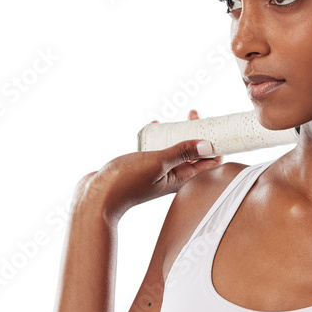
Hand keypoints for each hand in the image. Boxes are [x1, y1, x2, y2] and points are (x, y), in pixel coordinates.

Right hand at [80, 109, 222, 221]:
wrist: (97, 197)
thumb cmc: (127, 183)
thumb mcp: (158, 163)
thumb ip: (181, 153)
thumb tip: (207, 144)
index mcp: (181, 178)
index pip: (208, 162)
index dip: (215, 144)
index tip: (215, 126)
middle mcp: (172, 176)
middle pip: (193, 153)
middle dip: (196, 133)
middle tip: (194, 114)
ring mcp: (157, 171)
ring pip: (174, 149)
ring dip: (178, 133)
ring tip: (178, 118)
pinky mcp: (142, 167)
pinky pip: (155, 149)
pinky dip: (158, 137)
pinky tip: (154, 125)